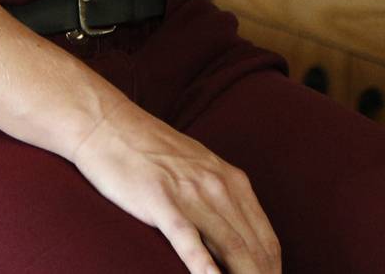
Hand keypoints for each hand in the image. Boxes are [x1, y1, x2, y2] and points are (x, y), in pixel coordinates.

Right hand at [72, 105, 280, 273]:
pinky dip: (202, 263)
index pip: (266, 239)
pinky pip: (187, 237)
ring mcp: (191, 193)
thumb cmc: (154, 154)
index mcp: (233, 181)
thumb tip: (236, 238)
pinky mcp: (161, 201)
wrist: (111, 126)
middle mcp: (220, 186)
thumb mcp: (199, 171)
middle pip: (253, 248)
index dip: (273, 270)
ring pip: (230, 246)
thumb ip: (220, 200)